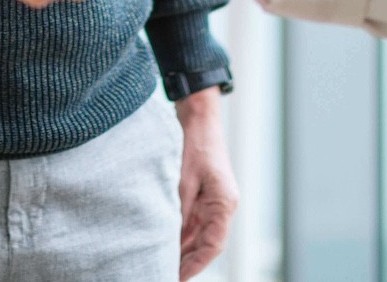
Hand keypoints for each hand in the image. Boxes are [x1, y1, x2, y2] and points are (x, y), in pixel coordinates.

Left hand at [175, 90, 238, 278]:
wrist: (200, 119)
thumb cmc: (195, 145)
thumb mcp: (183, 179)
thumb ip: (180, 209)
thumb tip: (171, 237)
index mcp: (224, 204)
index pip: (213, 245)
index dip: (196, 265)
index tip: (178, 277)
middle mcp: (223, 207)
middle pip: (207, 244)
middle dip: (188, 262)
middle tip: (165, 274)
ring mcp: (214, 202)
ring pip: (200, 236)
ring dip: (184, 250)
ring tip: (162, 264)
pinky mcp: (204, 197)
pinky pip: (194, 223)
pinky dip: (181, 236)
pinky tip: (166, 244)